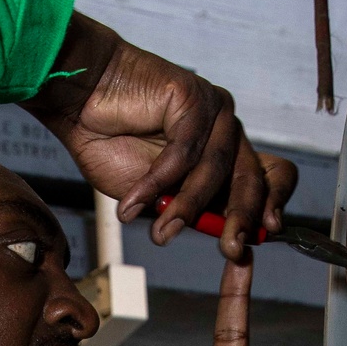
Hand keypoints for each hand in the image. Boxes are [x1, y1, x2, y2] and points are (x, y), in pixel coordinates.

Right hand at [23, 13, 296, 258]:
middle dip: (239, 217)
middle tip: (229, 248)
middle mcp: (224, 130)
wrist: (79, 100)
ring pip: (213, 170)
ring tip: (161, 233)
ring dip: (185, 207)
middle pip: (249, 178)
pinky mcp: (193, 97)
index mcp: (222, 152)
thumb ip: (183, 208)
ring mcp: (212, 111)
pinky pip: (184, 152)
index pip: (263, 180)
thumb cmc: (111, 143)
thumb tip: (217, 235)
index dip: (267, 207)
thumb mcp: (153, 193)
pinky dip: (156, 183)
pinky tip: (133, 202)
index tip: (263, 237)